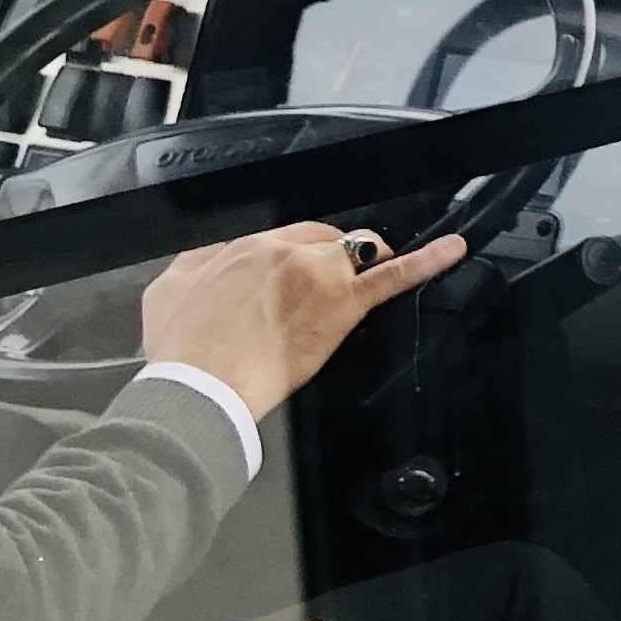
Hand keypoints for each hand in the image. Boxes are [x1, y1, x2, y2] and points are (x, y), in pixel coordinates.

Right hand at [139, 223, 466, 422]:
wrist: (201, 384)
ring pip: (358, 250)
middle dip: (331, 260)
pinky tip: (452, 249)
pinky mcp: (344, 305)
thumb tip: (208, 258)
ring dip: (365, 262)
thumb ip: (195, 265)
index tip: (301, 272)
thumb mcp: (167, 289)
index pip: (290, 236)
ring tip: (371, 277)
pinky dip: (428, 260)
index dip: (300, 254)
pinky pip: (394, 275)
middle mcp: (285, 251)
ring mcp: (319, 274)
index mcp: (246, 246)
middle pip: (327, 240)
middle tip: (325, 292)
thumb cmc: (184, 348)